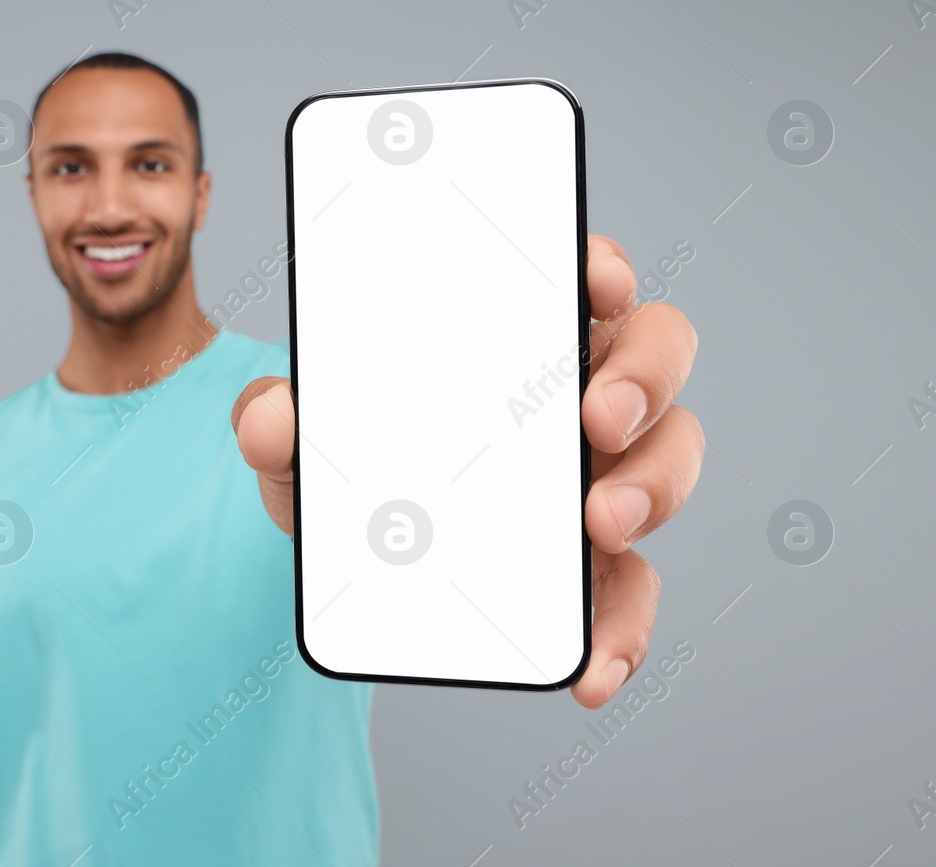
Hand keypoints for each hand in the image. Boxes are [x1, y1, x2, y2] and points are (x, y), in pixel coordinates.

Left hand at [230, 234, 702, 708]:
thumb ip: (274, 418)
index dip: (601, 266)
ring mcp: (596, 474)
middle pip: (655, 349)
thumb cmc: (342, 465)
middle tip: (596, 418)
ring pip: (668, 456)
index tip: (597, 283)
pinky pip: (633, 590)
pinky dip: (622, 629)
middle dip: (644, 377)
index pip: (576, 271)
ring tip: (603, 525)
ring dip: (653, 488)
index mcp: (514, 332)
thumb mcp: (300, 439)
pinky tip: (591, 669)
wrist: (343, 563)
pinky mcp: (594, 565)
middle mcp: (572, 390)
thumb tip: (267, 418)